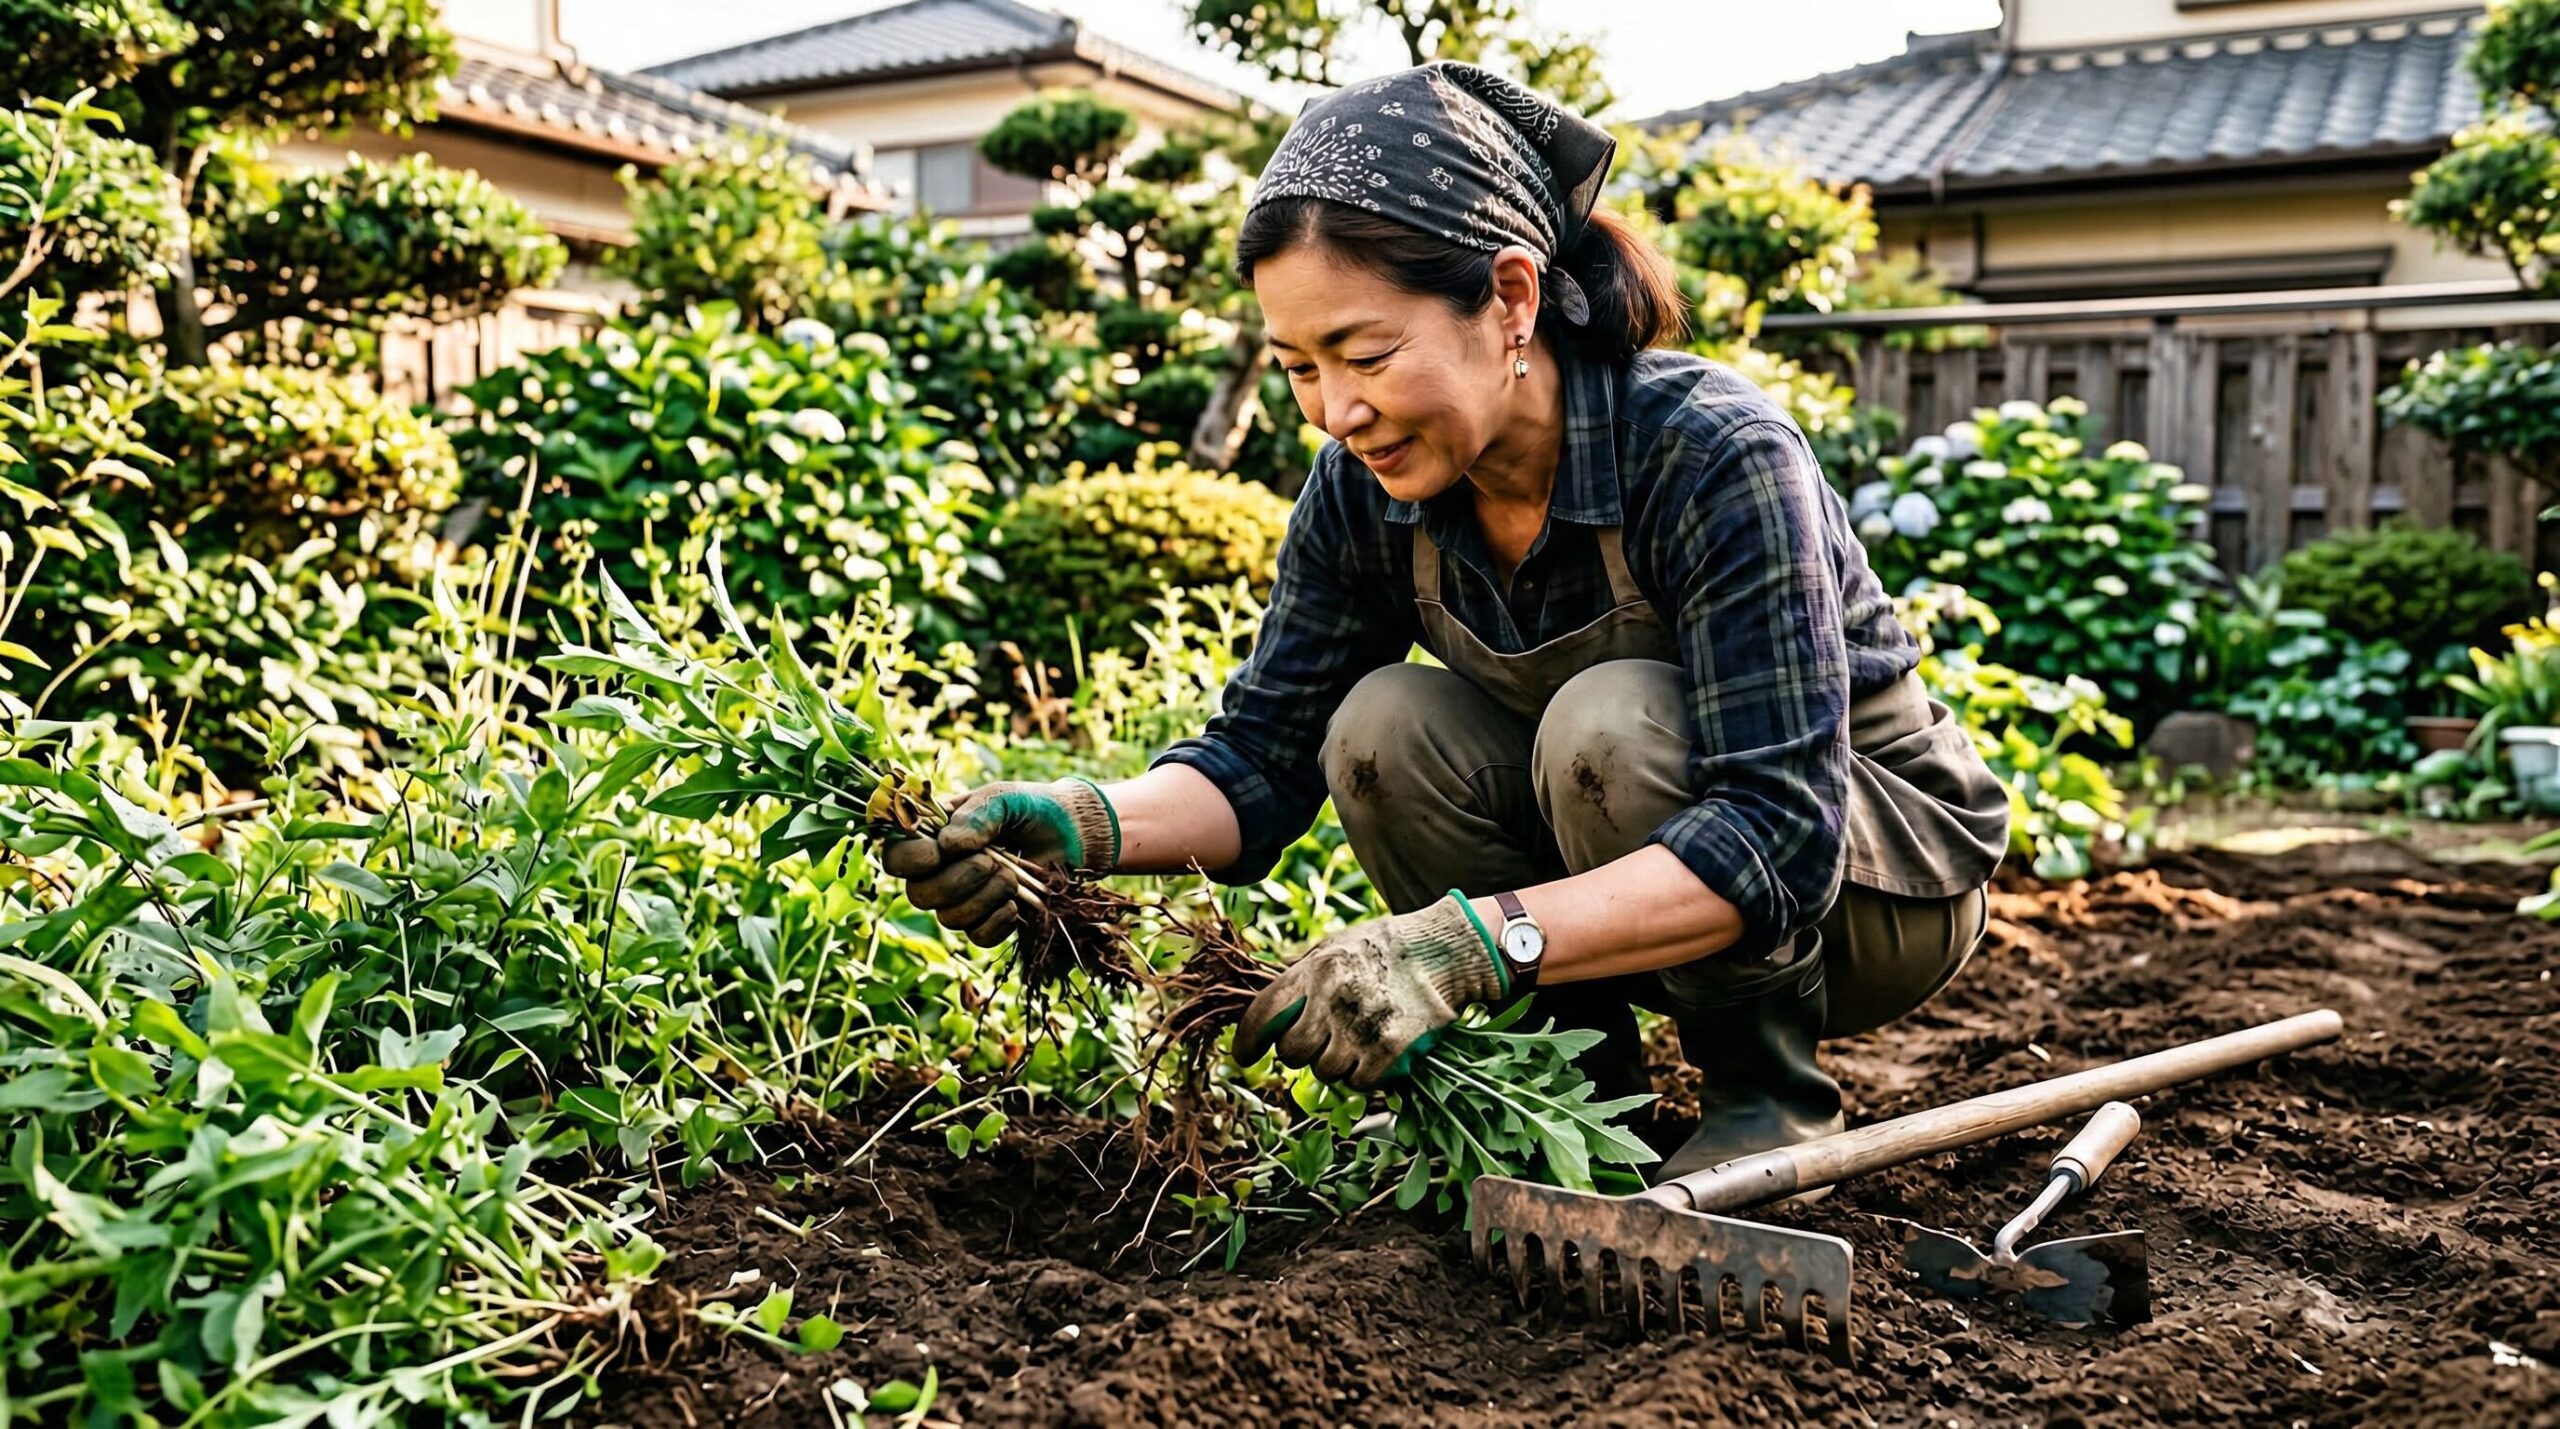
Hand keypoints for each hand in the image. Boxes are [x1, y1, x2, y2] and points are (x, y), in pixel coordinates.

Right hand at [881, 778, 1118, 946]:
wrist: (1072, 835)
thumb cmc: (1031, 809)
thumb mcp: (1004, 797)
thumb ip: (977, 814)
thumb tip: (948, 845)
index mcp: (933, 836)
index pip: (894, 856)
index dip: (909, 861)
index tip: (938, 853)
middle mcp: (940, 872)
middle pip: (918, 896)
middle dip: (958, 880)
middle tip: (992, 860)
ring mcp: (962, 900)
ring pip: (948, 918)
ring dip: (984, 897)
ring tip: (1011, 875)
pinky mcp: (988, 922)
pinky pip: (977, 937)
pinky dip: (997, 921)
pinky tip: (1015, 903)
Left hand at [1233, 892, 1509, 1090]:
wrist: (1446, 948)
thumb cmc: (1388, 946)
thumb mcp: (1336, 945)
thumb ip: (1302, 973)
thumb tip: (1271, 1005)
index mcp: (1315, 968)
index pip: (1264, 1013)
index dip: (1248, 1042)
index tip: (1245, 1057)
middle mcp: (1334, 995)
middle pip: (1292, 1052)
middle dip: (1300, 1054)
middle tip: (1317, 1045)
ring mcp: (1363, 1022)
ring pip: (1326, 1072)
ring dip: (1335, 1066)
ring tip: (1352, 1046)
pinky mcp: (1392, 1045)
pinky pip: (1360, 1082)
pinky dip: (1363, 1077)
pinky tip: (1373, 1058)